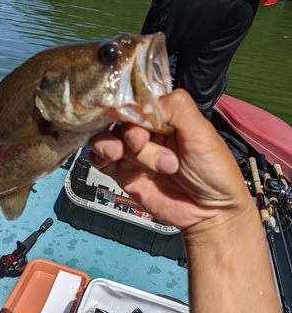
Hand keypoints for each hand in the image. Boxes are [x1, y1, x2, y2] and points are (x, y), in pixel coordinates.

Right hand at [89, 89, 250, 231]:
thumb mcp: (202, 133)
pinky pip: (100, 160)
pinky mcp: (124, 174)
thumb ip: (176, 109)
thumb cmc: (215, 170)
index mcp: (165, 116)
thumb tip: (144, 101)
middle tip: (141, 142)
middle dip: (127, 131)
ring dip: (112, 144)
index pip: (138, 100)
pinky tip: (111, 159)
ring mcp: (134, 153)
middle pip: (119, 119)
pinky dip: (98, 156)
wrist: (211, 211)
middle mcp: (147, 132)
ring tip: (125, 155)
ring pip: (107, 138)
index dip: (132, 107)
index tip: (137, 118)